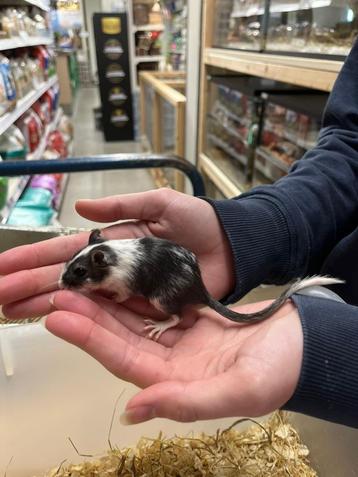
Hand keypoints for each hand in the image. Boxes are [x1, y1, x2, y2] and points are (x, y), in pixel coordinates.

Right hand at [0, 189, 233, 319]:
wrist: (231, 247)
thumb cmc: (197, 222)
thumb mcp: (160, 204)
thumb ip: (123, 208)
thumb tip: (79, 208)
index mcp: (112, 241)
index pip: (65, 251)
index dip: (34, 258)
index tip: (2, 268)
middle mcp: (112, 268)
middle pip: (64, 278)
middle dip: (29, 284)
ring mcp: (126, 291)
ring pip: (79, 299)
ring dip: (44, 303)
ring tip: (11, 310)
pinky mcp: (144, 310)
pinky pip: (107, 315)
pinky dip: (80, 318)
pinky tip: (53, 319)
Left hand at [45, 290, 302, 422]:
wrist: (305, 344)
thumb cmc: (280, 369)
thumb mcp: (239, 391)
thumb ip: (187, 403)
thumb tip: (133, 412)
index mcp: (178, 384)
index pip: (125, 360)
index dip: (91, 340)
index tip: (60, 318)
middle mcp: (173, 364)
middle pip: (122, 338)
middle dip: (90, 317)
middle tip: (60, 293)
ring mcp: (182, 340)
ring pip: (136, 320)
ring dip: (109, 302)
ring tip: (80, 282)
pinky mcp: (193, 320)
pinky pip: (157, 306)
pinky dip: (137, 292)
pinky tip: (120, 277)